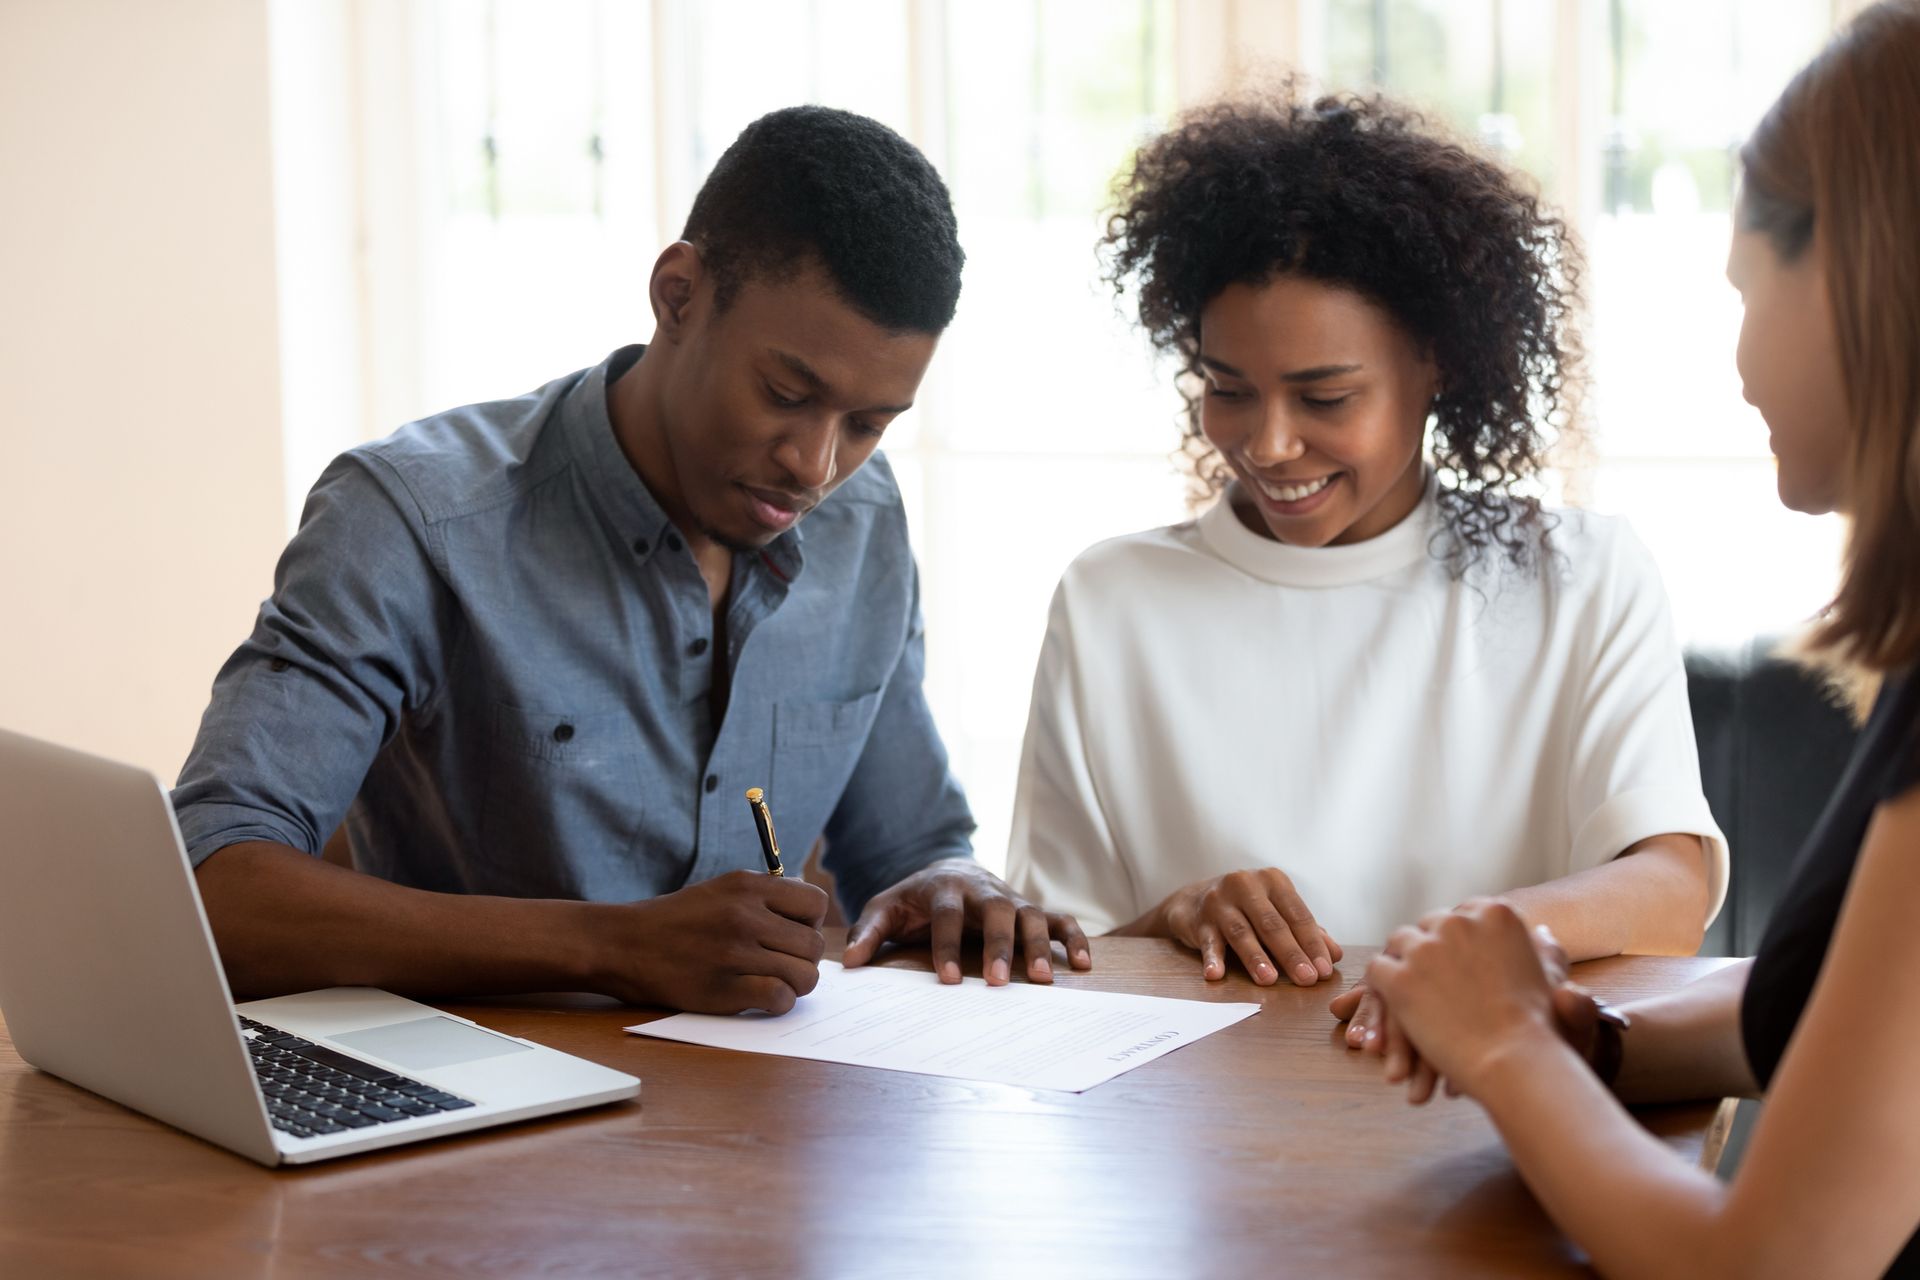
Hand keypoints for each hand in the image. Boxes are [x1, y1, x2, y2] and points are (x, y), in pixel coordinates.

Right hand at [588, 870, 828, 1013]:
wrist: (624, 943)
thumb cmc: (676, 920)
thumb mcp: (721, 890)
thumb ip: (764, 898)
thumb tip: (809, 915)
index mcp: (748, 886)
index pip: (816, 903)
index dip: (810, 923)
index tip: (791, 934)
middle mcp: (745, 915)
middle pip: (814, 945)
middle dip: (804, 959)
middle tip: (782, 964)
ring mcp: (735, 953)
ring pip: (804, 975)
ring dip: (795, 985)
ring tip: (773, 982)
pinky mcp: (723, 989)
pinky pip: (780, 999)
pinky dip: (778, 1003)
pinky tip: (760, 998)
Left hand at [841, 857, 1090, 984]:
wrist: (949, 868)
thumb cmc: (915, 899)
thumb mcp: (885, 909)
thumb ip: (868, 932)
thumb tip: (849, 965)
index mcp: (946, 888)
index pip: (948, 915)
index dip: (948, 946)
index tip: (950, 980)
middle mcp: (983, 890)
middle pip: (997, 912)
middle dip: (999, 946)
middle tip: (999, 983)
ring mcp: (1011, 898)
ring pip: (1032, 915)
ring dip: (1039, 945)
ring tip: (1042, 980)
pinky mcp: (1030, 908)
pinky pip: (1060, 920)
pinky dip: (1075, 938)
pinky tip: (1084, 965)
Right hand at [1154, 868, 1340, 985]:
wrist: (1194, 901)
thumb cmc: (1246, 909)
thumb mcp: (1276, 913)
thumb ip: (1304, 932)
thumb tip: (1334, 955)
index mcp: (1273, 881)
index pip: (1298, 915)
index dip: (1312, 943)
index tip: (1324, 970)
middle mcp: (1246, 884)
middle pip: (1272, 924)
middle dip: (1291, 953)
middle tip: (1306, 978)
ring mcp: (1219, 901)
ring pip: (1242, 932)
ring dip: (1256, 957)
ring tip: (1269, 980)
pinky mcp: (1199, 919)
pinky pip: (1208, 942)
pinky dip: (1212, 958)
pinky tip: (1216, 975)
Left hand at [1330, 917, 1569, 1052]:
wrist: (1516, 1060)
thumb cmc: (1540, 1025)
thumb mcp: (1551, 977)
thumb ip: (1545, 950)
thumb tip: (1542, 932)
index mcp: (1495, 913)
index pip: (1465, 914)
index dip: (1460, 939)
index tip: (1462, 961)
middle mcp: (1458, 921)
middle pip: (1431, 925)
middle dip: (1431, 948)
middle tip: (1432, 977)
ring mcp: (1425, 948)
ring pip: (1401, 942)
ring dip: (1404, 962)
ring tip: (1410, 989)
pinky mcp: (1400, 977)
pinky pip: (1378, 969)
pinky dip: (1382, 985)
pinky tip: (1392, 1001)